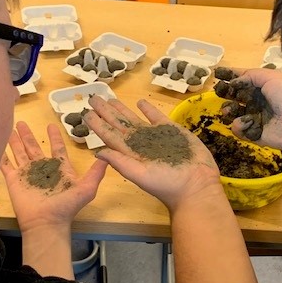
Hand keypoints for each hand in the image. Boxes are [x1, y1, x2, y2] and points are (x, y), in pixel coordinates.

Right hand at [0, 122, 106, 232]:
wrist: (46, 222)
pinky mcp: (14, 180)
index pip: (57, 148)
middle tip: (22, 122)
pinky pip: (6, 165)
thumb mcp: (87, 188)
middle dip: (28, 135)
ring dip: (15, 141)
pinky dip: (2, 156)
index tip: (51, 125)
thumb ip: (96, 172)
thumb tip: (107, 156)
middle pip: (34, 148)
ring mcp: (27, 174)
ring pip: (20, 153)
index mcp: (59, 169)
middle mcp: (43, 169)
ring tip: (10, 128)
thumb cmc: (66, 205)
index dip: (54, 137)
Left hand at [84, 96, 220, 210]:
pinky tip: (140, 102)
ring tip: (110, 99)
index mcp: (130, 153)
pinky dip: (148, 109)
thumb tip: (97, 152)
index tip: (86, 113)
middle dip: (106, 112)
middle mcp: (139, 143)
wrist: (196, 184)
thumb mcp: (139, 175)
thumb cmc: (167, 184)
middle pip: (119, 124)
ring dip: (122, 109)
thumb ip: (120, 162)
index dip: (98, 125)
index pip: (109, 136)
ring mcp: (155, 136)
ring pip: (134, 118)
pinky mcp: (171, 130)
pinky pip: (156, 117)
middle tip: (94, 98)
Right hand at [223, 68, 281, 149]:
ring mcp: (255, 118)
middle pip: (235, 96)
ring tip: (229, 109)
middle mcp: (257, 102)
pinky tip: (248, 121)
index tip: (216, 73)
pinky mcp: (254, 134)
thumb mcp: (269, 77)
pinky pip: (239, 129)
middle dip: (225, 93)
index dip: (230, 76)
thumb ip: (249, 75)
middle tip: (218, 91)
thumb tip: (234, 81)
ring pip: (233, 113)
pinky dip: (240, 124)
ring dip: (228, 110)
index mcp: (262, 87)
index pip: (243, 80)